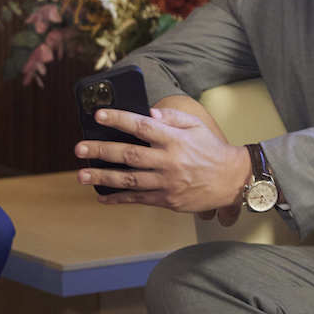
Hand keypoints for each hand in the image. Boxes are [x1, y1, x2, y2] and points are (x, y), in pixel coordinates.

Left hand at [74, 105, 250, 217]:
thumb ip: (172, 118)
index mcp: (174, 139)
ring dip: (103, 177)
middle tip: (80, 149)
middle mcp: (168, 160)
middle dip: (102, 150)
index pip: (142, 126)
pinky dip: (119, 199)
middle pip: (129, 155)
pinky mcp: (167, 200)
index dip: (119, 119)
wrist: (233, 180)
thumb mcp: (197, 126)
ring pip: (130, 180)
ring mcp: (167, 182)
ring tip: (82, 175)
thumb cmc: (212, 150)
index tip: (99, 114)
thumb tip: (149, 113)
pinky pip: (138, 199)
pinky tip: (102, 196)